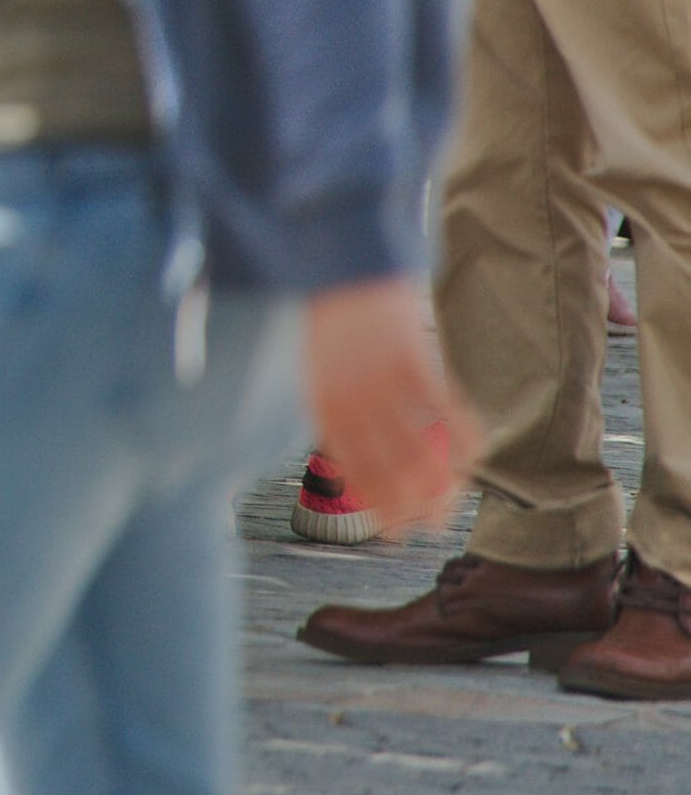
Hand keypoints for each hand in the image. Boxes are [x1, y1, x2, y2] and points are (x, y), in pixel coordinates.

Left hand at [304, 276, 472, 540]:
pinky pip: (446, 412)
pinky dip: (465, 438)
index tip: (394, 533)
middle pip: (390, 471)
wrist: (334, 261)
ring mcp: (383, 382)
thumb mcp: (316, 370)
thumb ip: (336, 410)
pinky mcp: (413, 360)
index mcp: (324, 406)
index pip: (354, 473)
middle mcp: (352, 401)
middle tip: (434, 528)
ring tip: (456, 504)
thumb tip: (351, 454)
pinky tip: (478, 457)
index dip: (377, 508)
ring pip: (422, 450)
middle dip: (415, 507)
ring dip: (443, 485)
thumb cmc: (327, 318)